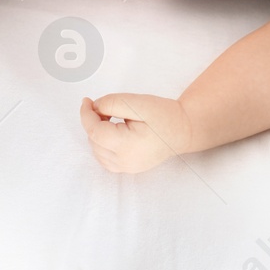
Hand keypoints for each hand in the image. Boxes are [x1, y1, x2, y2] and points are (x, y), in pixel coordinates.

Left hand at [79, 93, 193, 172]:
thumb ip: (112, 103)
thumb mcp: (137, 103)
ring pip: (97, 152)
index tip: (87, 101)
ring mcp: (126, 168)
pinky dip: (101, 145)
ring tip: (109, 118)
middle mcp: (124, 161)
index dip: (86, 114)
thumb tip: (94, 108)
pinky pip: (105, 159)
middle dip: (93, 122)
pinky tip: (110, 133)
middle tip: (104, 106)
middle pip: (94, 142)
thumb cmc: (164, 115)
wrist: (183, 130)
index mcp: (126, 146)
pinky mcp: (129, 168)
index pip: (94, 132)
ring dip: (96, 134)